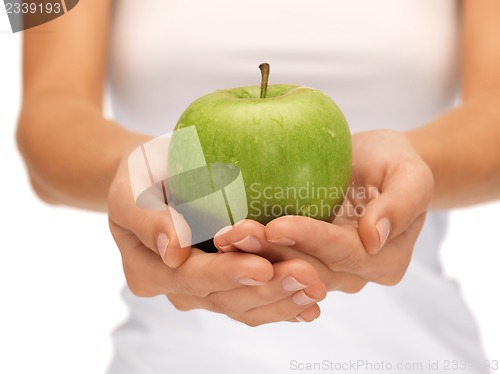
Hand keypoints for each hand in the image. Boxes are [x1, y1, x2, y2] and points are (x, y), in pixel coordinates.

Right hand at [107, 153, 326, 325]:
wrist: (154, 181)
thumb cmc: (142, 176)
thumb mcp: (131, 187)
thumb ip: (147, 218)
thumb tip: (174, 252)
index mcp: (149, 271)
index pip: (190, 278)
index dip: (227, 275)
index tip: (263, 266)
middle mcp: (177, 289)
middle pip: (222, 299)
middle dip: (266, 291)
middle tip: (306, 277)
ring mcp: (202, 290)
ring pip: (242, 307)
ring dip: (281, 301)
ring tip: (316, 290)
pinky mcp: (225, 283)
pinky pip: (253, 301)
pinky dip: (282, 303)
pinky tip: (311, 303)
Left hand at [214, 130, 432, 291]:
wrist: (375, 166)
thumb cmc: (394, 163)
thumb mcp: (410, 173)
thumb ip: (403, 202)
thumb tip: (375, 236)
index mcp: (384, 260)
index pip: (344, 253)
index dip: (310, 240)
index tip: (276, 225)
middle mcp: (355, 275)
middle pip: (310, 268)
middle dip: (271, 253)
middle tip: (234, 234)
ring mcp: (327, 271)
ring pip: (287, 271)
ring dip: (253, 257)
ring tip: (224, 237)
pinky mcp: (304, 260)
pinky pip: (276, 265)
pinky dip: (250, 256)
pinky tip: (224, 243)